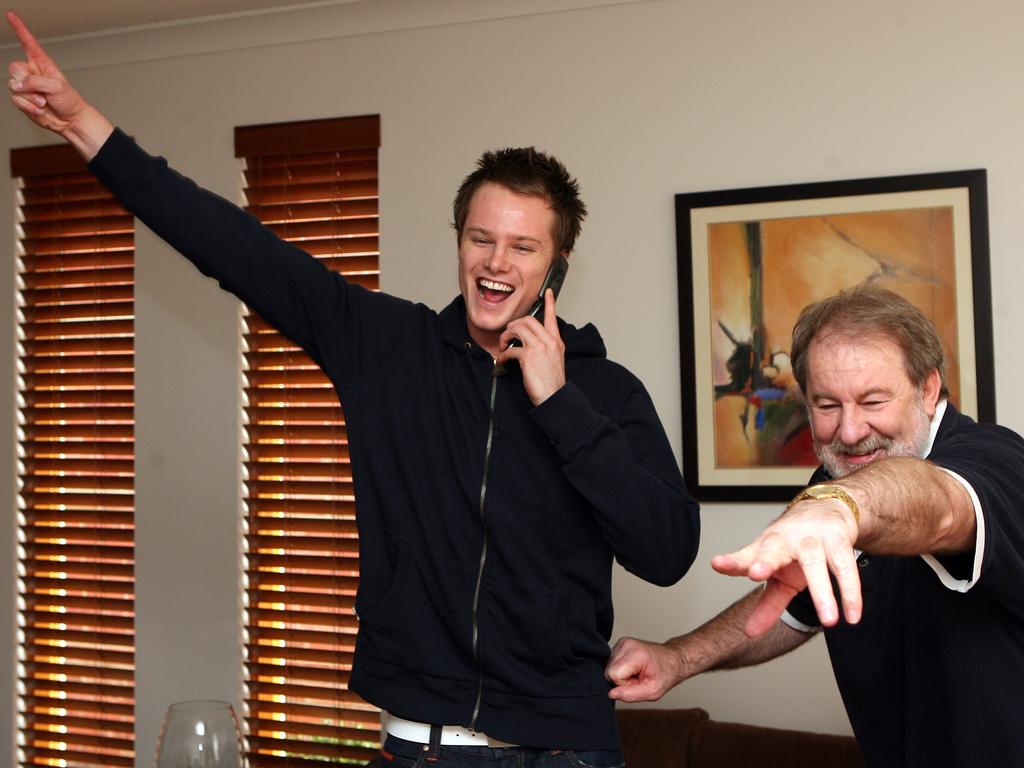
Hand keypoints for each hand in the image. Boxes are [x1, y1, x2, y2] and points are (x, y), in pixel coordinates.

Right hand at [6, 11, 112, 157]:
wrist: (70, 120)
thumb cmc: (70, 101)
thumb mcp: (57, 86)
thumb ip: (36, 81)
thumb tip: (18, 84)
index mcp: (42, 64)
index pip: (28, 43)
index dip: (19, 29)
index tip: (11, 15)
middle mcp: (32, 73)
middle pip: (14, 68)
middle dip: (26, 81)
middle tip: (41, 91)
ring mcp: (26, 87)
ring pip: (13, 86)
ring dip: (29, 96)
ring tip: (44, 101)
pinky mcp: (23, 99)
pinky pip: (16, 100)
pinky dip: (28, 106)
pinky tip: (40, 108)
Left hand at [495, 288, 565, 404]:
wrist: (554, 397)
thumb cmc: (552, 383)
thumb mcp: (555, 361)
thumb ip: (546, 348)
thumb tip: (529, 344)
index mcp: (556, 342)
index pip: (552, 317)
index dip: (549, 303)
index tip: (547, 293)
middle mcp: (549, 341)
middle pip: (528, 320)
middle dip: (514, 325)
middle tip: (508, 336)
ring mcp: (539, 348)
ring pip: (518, 329)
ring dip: (506, 337)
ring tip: (503, 347)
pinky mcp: (528, 357)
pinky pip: (511, 348)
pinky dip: (503, 355)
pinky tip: (503, 361)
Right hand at [605, 636, 684, 701]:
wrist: (672, 659)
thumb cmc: (665, 674)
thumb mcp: (652, 692)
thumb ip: (630, 695)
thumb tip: (611, 694)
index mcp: (636, 654)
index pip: (612, 674)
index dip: (624, 684)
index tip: (638, 682)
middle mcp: (626, 644)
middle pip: (609, 670)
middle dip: (622, 679)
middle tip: (638, 678)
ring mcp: (622, 642)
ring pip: (609, 666)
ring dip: (621, 674)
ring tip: (637, 672)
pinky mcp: (620, 643)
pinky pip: (612, 662)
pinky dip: (621, 668)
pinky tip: (633, 667)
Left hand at [710, 498, 860, 635]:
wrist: (828, 509)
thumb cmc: (797, 546)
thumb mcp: (780, 573)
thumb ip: (767, 604)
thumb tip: (749, 633)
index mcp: (766, 546)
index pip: (746, 555)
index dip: (733, 561)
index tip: (718, 564)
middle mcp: (786, 539)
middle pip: (774, 550)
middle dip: (765, 560)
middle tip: (756, 573)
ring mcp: (812, 538)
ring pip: (815, 563)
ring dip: (822, 591)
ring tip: (828, 621)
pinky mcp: (838, 540)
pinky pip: (845, 568)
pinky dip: (851, 593)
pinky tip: (853, 615)